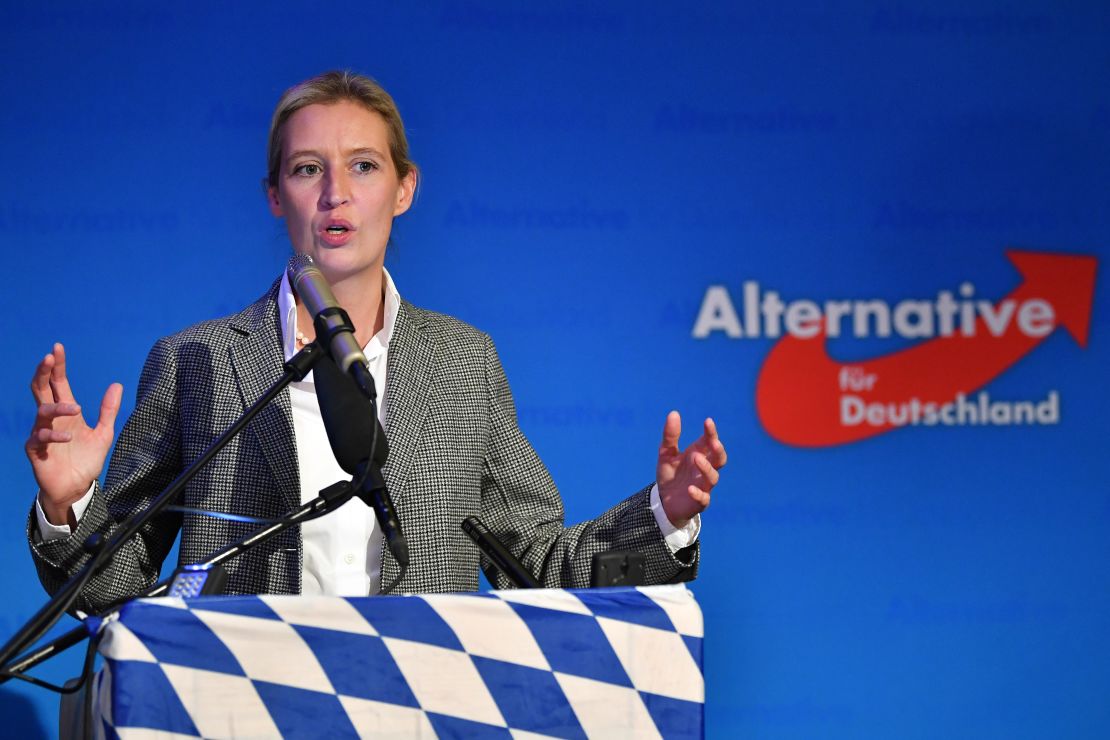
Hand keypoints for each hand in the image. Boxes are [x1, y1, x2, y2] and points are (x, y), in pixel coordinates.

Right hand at [25, 343, 121, 526]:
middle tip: (49, 357)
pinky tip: (67, 437)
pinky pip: (39, 438)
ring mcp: (41, 433)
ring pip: (42, 412)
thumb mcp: (103, 433)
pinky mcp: (36, 450)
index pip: (59, 383)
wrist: (77, 487)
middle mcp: (52, 419)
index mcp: (67, 412)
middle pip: (41, 389)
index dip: (57, 366)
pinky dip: (53, 435)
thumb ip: (108, 410)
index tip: (58, 348)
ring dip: (57, 407)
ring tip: (76, 409)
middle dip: (44, 372)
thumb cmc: (87, 459)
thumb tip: (117, 384)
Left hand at [656, 411, 726, 527]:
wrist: (664, 500)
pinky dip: (698, 493)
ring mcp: (704, 485)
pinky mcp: (699, 502)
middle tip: (712, 442)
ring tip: (696, 458)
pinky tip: (690, 489)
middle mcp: (705, 469)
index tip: (707, 421)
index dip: (711, 432)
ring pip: (713, 477)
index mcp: (700, 454)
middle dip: (718, 450)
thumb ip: (670, 436)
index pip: (710, 442)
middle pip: (720, 459)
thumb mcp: (666, 453)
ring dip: (706, 467)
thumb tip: (674, 413)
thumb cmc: (670, 474)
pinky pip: (704, 498)